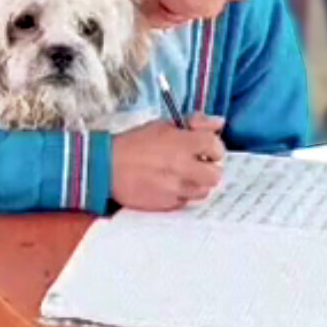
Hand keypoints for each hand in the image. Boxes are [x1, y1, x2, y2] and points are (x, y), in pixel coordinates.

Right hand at [111, 114, 226, 210]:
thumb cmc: (135, 143)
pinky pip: (185, 202)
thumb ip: (195, 122)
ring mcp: (175, 188)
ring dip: (196, 183)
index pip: (217, 148)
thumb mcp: (164, 125)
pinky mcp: (167, 204)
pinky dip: (181, 194)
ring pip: (203, 191)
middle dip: (209, 169)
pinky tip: (167, 185)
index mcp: (183, 144)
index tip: (203, 148)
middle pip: (215, 175)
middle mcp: (183, 168)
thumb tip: (219, 123)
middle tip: (196, 164)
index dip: (212, 148)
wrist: (107, 166)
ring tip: (180, 175)